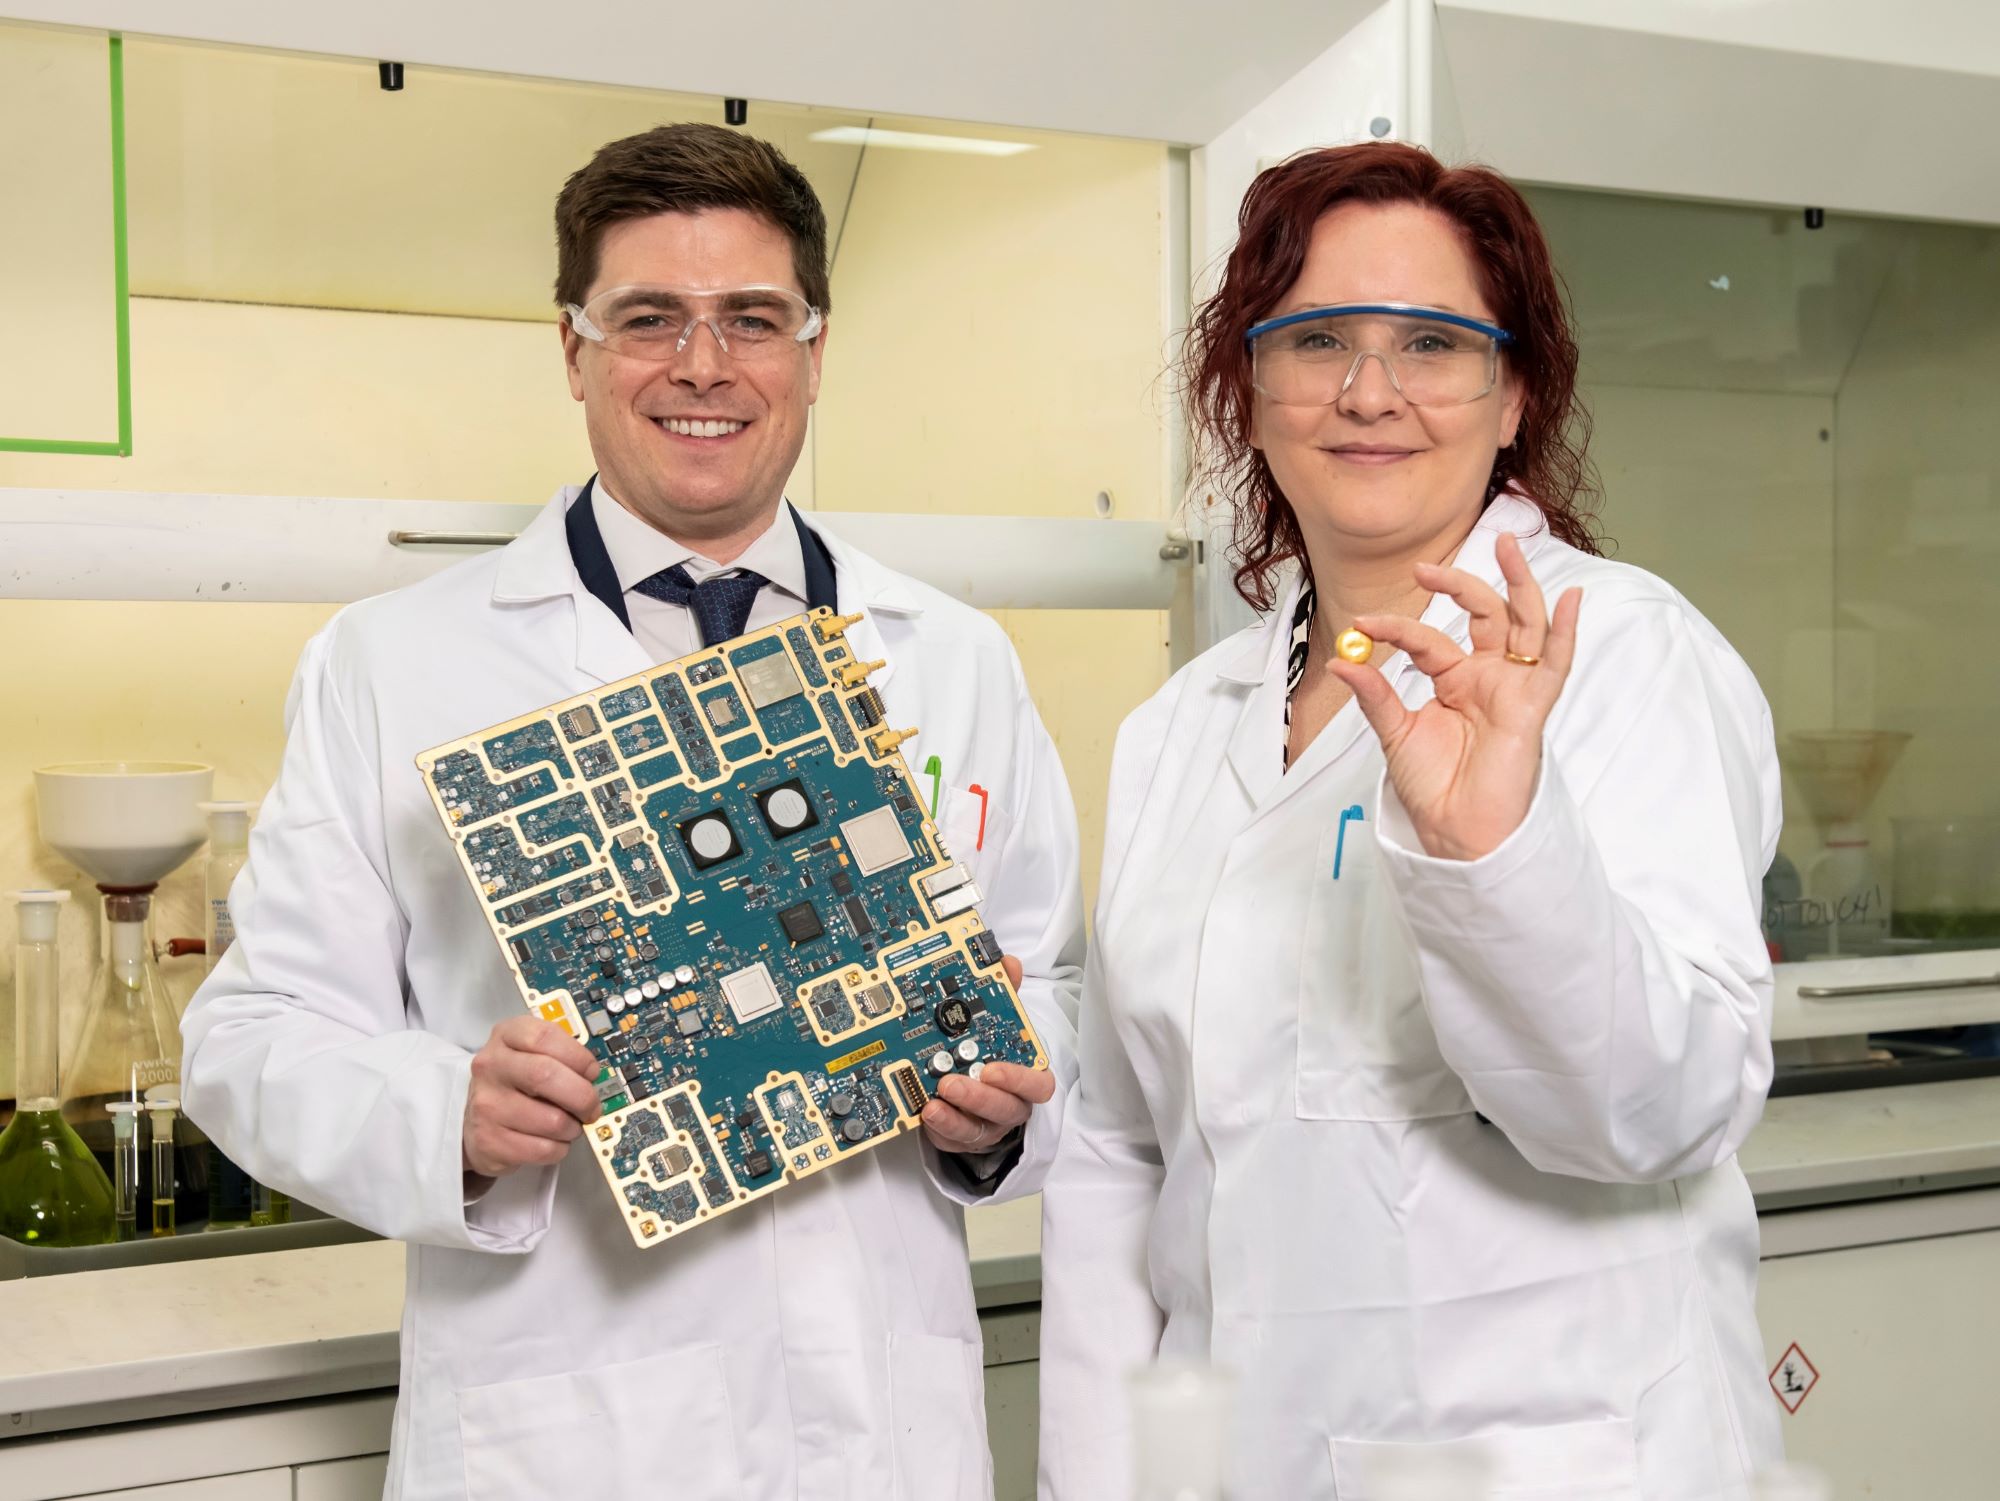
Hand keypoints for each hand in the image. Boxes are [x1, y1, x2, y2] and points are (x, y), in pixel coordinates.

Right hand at [463, 1015, 603, 1179]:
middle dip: (582, 1096)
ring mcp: (487, 1105)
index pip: (544, 1037)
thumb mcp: (530, 1054)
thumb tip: (594, 1075)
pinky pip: (543, 1149)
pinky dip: (559, 1148)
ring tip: (568, 1125)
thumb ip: (560, 1055)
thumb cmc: (514, 1083)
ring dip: (572, 1127)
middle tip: (591, 1107)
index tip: (591, 1071)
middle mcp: (491, 1067)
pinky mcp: (489, 1141)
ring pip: (551, 1121)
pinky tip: (551, 1141)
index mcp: (505, 1037)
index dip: (578, 1056)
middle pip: (546, 1076)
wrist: (473, 1120)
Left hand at [921, 956, 1051, 1155]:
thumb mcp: (1000, 1022)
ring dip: (954, 1115)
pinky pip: (951, 1140)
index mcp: (1025, 1079)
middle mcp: (1010, 1106)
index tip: (993, 1067)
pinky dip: (938, 1128)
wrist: (979, 1090)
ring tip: (932, 1101)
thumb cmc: (994, 1056)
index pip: (1038, 1085)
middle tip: (951, 1082)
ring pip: (976, 1129)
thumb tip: (1007, 962)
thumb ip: (1005, 994)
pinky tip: (924, 1112)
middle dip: (978, 1097)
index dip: (1019, 1079)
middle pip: (1005, 1110)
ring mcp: (986, 1126)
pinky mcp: (961, 1137)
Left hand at [1327, 530, 1581, 862]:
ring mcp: (1512, 687)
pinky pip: (1555, 664)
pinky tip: (1571, 600)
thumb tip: (1342, 660)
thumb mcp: (1395, 732)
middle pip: (1483, 615)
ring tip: (1506, 545)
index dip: (1396, 627)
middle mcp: (1487, 677)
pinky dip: (1566, 631)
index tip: (1363, 624)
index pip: (1427, 639)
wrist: (1454, 830)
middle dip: (1459, 584)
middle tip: (1425, 567)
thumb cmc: (1432, 787)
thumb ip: (1375, 694)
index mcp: (1454, 680)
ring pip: (1524, 624)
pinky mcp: (1532, 706)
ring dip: (1518, 583)